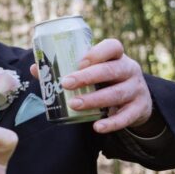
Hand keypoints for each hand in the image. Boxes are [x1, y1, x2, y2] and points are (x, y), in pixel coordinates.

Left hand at [31, 38, 152, 133]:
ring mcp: (136, 89)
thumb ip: (66, 69)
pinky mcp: (139, 108)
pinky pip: (127, 116)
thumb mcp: (92, 72)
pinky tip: (97, 127)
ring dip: (94, 99)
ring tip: (74, 105)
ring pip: (117, 93)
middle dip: (88, 77)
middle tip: (66, 84)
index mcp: (116, 57)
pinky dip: (112, 123)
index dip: (97, 52)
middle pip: (112, 70)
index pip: (113, 46)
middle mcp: (129, 70)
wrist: (136, 101)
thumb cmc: (105, 81)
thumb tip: (35, 68)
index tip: (79, 62)